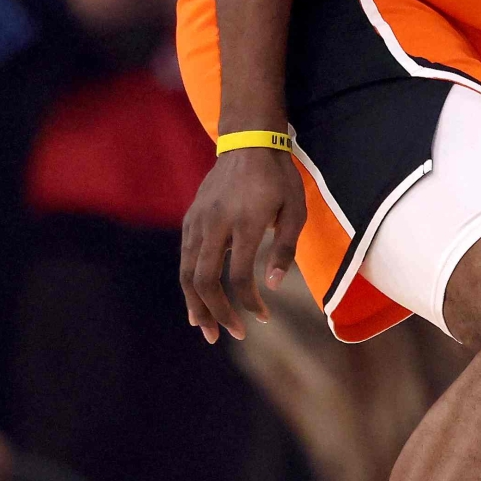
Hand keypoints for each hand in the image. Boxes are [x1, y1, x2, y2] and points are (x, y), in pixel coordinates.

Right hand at [179, 147, 305, 342]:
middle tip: (233, 335)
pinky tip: (196, 305)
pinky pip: (185, 260)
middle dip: (217, 312)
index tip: (262, 318)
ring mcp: (197, 223)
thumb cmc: (279, 180)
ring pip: (188, 273)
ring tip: (208, 330)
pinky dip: (189, 286)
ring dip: (197, 306)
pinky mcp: (189, 221)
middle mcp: (214, 225)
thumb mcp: (296, 210)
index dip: (249, 302)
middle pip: (205, 280)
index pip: (239, 274)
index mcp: (244, 223)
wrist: (248, 144)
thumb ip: (285, 249)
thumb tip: (271, 286)